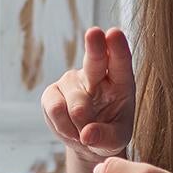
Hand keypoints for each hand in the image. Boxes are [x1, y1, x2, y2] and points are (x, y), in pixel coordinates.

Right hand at [42, 27, 134, 160]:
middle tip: (94, 32)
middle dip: (94, 46)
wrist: (87, 140)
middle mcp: (96, 74)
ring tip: (85, 134)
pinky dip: (64, 127)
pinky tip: (71, 131)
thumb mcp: (116, 140)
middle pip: (95, 57)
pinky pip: (56, 110)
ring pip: (75, 102)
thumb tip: (87, 134)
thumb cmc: (109, 134)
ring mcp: (72, 80)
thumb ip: (106, 137)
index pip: (120, 61)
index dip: (117, 47)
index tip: (114, 34)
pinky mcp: (52, 93)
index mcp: (120, 79)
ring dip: (80, 125)